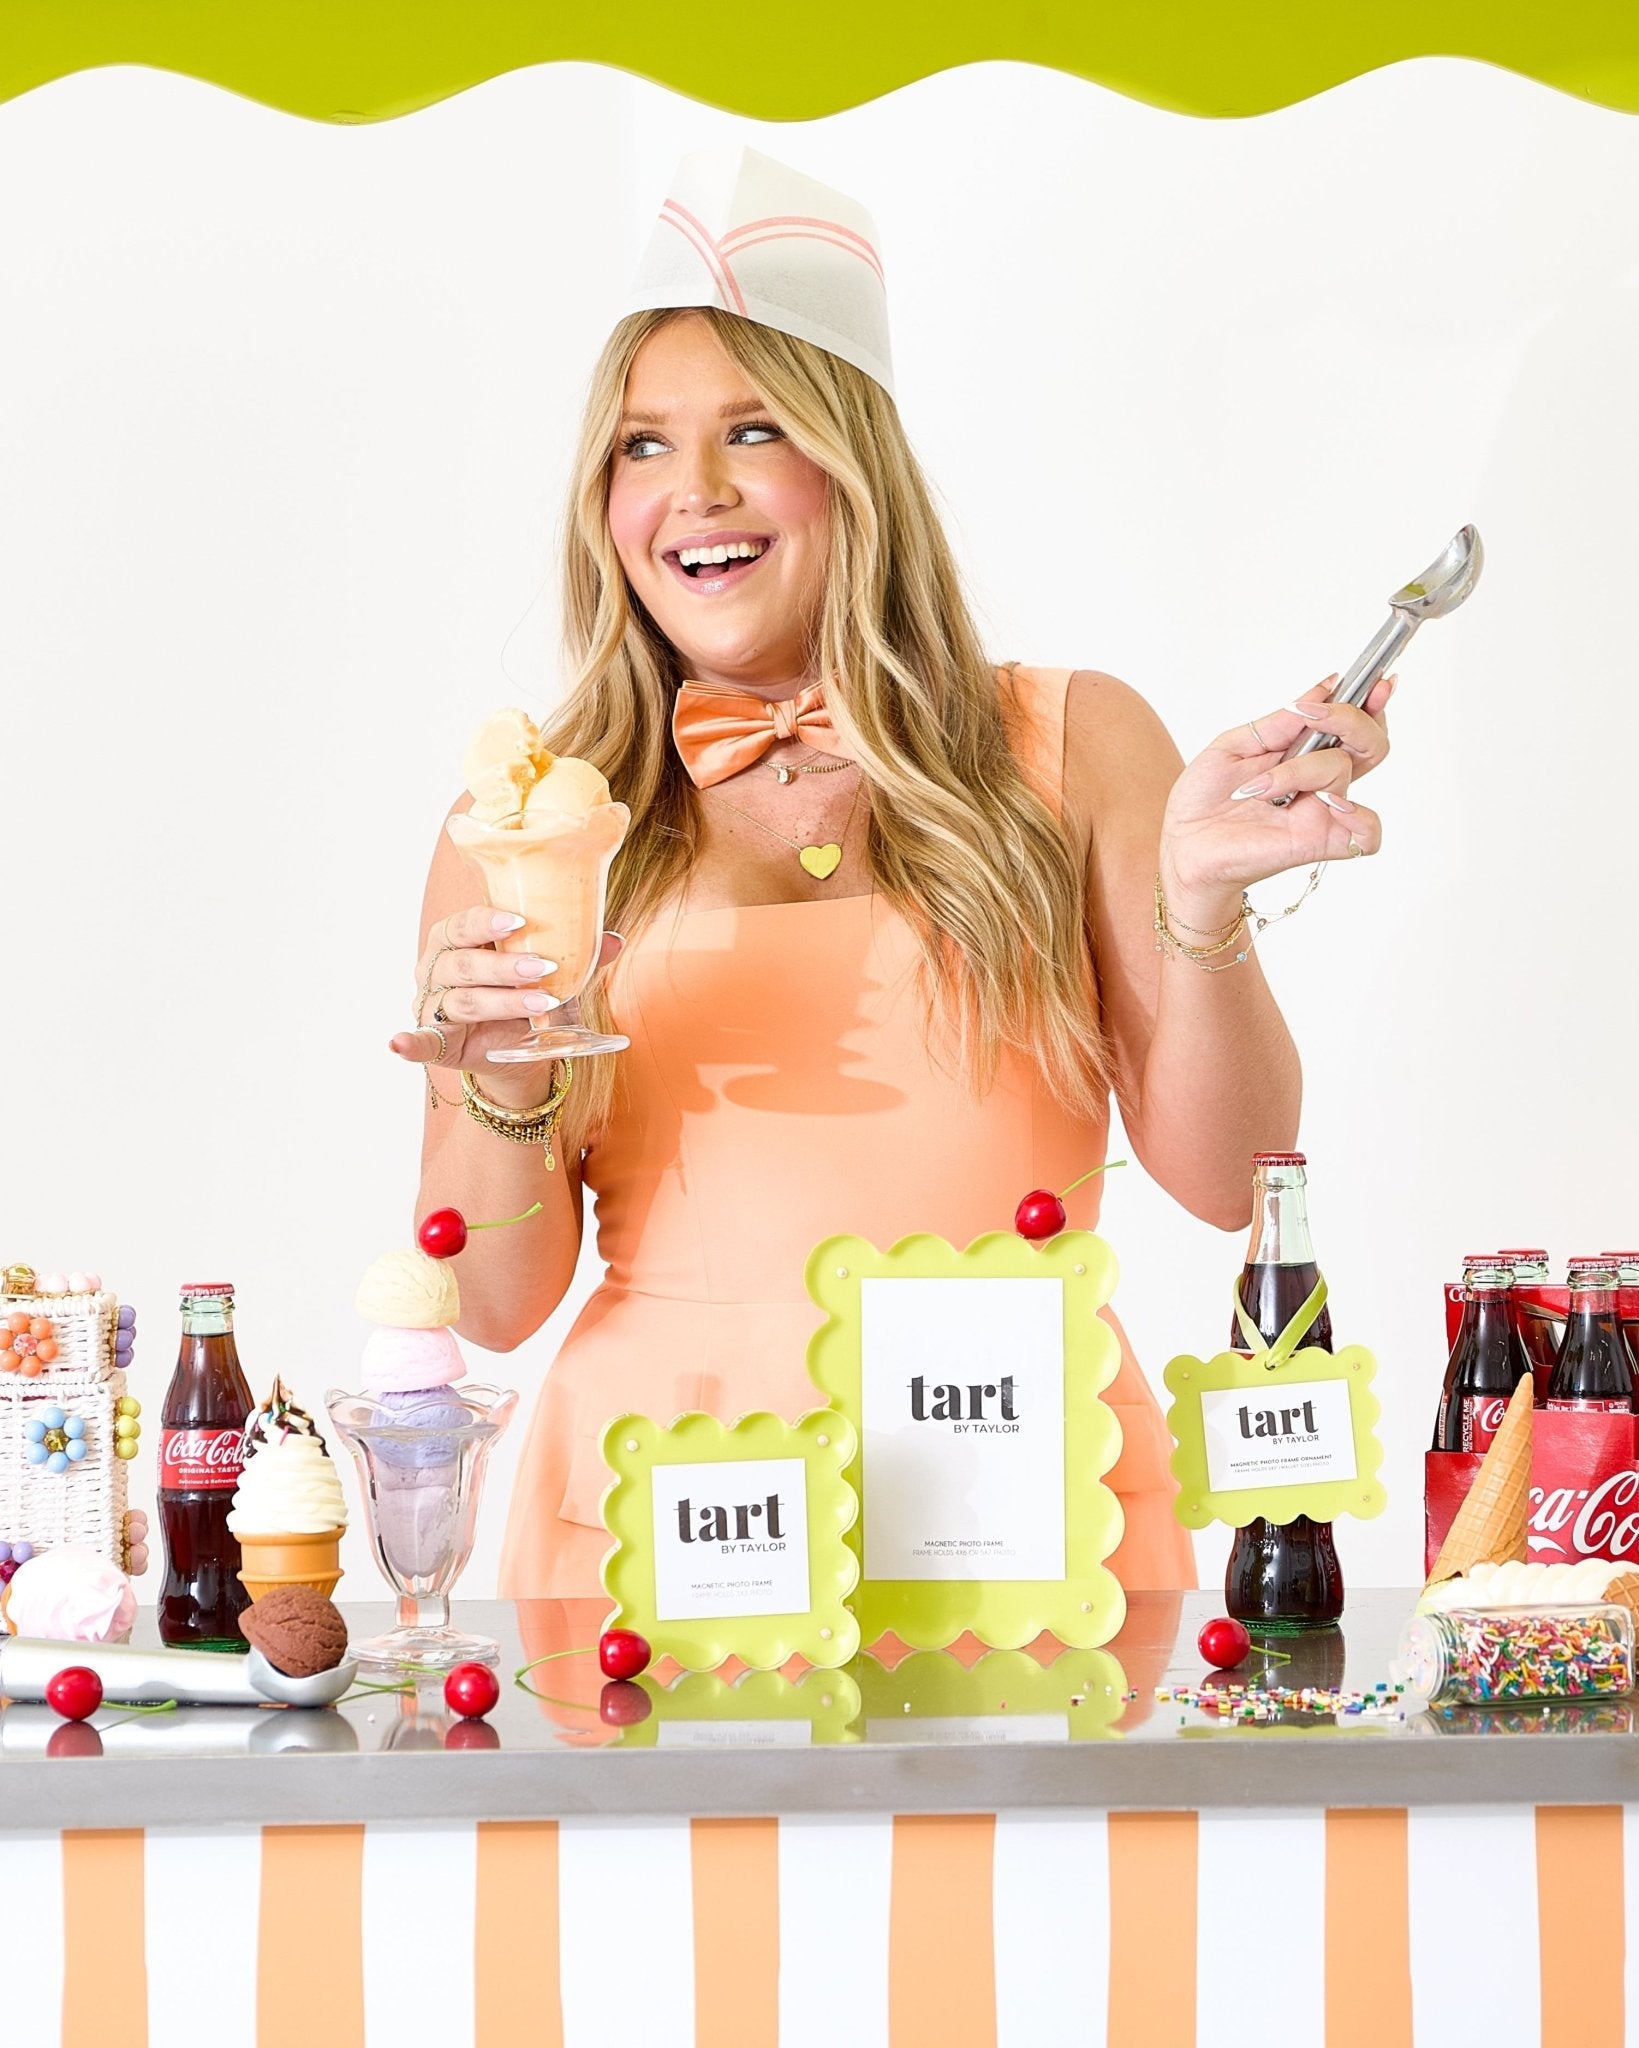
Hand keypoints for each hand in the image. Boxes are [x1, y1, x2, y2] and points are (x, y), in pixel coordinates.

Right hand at [388, 909, 623, 1103]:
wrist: (517, 1047)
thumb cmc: (523, 993)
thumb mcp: (552, 973)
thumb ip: (578, 956)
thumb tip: (612, 939)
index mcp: (457, 939)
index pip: (464, 923)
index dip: (488, 921)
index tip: (520, 922)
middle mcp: (438, 968)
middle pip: (464, 964)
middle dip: (505, 966)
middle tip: (544, 969)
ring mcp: (433, 1005)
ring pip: (461, 1001)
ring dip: (500, 1002)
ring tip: (540, 1004)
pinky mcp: (436, 1041)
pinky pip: (420, 1041)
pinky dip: (408, 1043)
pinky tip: (398, 1043)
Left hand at [1159, 673, 1393, 909]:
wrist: (1184, 843)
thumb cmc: (1205, 799)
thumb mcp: (1237, 744)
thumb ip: (1281, 721)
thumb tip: (1324, 687)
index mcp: (1305, 755)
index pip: (1355, 726)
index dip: (1372, 702)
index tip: (1377, 680)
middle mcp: (1320, 782)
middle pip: (1371, 744)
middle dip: (1350, 719)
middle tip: (1311, 716)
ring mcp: (1323, 811)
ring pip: (1343, 771)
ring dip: (1297, 769)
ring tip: (1256, 787)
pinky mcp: (1320, 842)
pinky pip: (1368, 834)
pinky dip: (1360, 816)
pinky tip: (1325, 804)